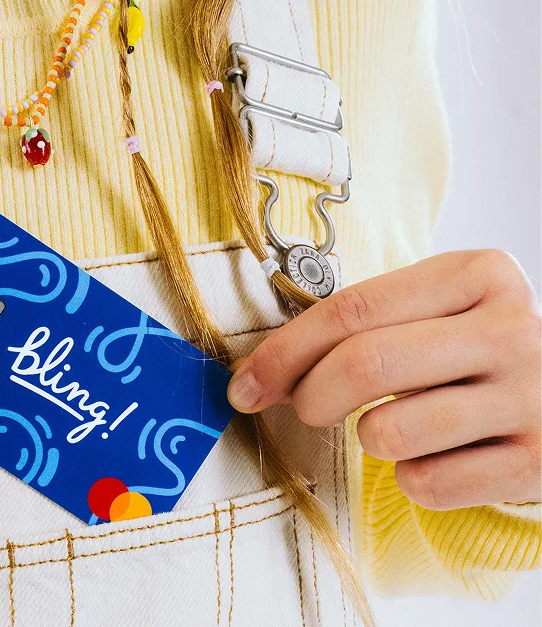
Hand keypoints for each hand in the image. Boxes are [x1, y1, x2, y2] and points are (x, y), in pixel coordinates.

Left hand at [228, 250, 540, 509]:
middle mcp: (511, 329)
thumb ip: (361, 323)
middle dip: (309, 395)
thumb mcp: (436, 309)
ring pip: (391, 432)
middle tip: (303, 406)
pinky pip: (427, 484)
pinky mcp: (539, 463)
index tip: (245, 382)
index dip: (284, 351)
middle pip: (365, 364)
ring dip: (368, 437)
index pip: (352, 309)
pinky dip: (411, 477)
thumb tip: (260, 370)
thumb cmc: (474, 348)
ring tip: (393, 426)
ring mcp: (532, 397)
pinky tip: (438, 456)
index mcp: (477, 274)